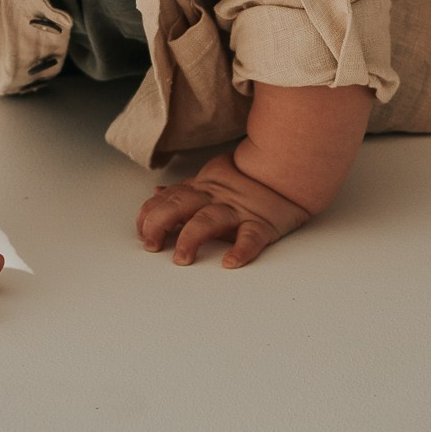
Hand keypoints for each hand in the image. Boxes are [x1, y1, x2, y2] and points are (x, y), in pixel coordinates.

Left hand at [135, 150, 312, 267]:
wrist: (290, 169)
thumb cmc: (248, 178)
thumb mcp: (210, 179)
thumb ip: (184, 190)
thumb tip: (156, 195)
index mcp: (202, 188)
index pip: (168, 199)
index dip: (149, 215)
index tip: (141, 231)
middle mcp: (216, 198)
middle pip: (180, 205)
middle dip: (160, 224)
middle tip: (151, 245)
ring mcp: (238, 210)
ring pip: (209, 220)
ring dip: (191, 238)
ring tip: (181, 258)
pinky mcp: (262, 224)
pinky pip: (250, 237)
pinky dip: (240, 250)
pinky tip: (230, 262)